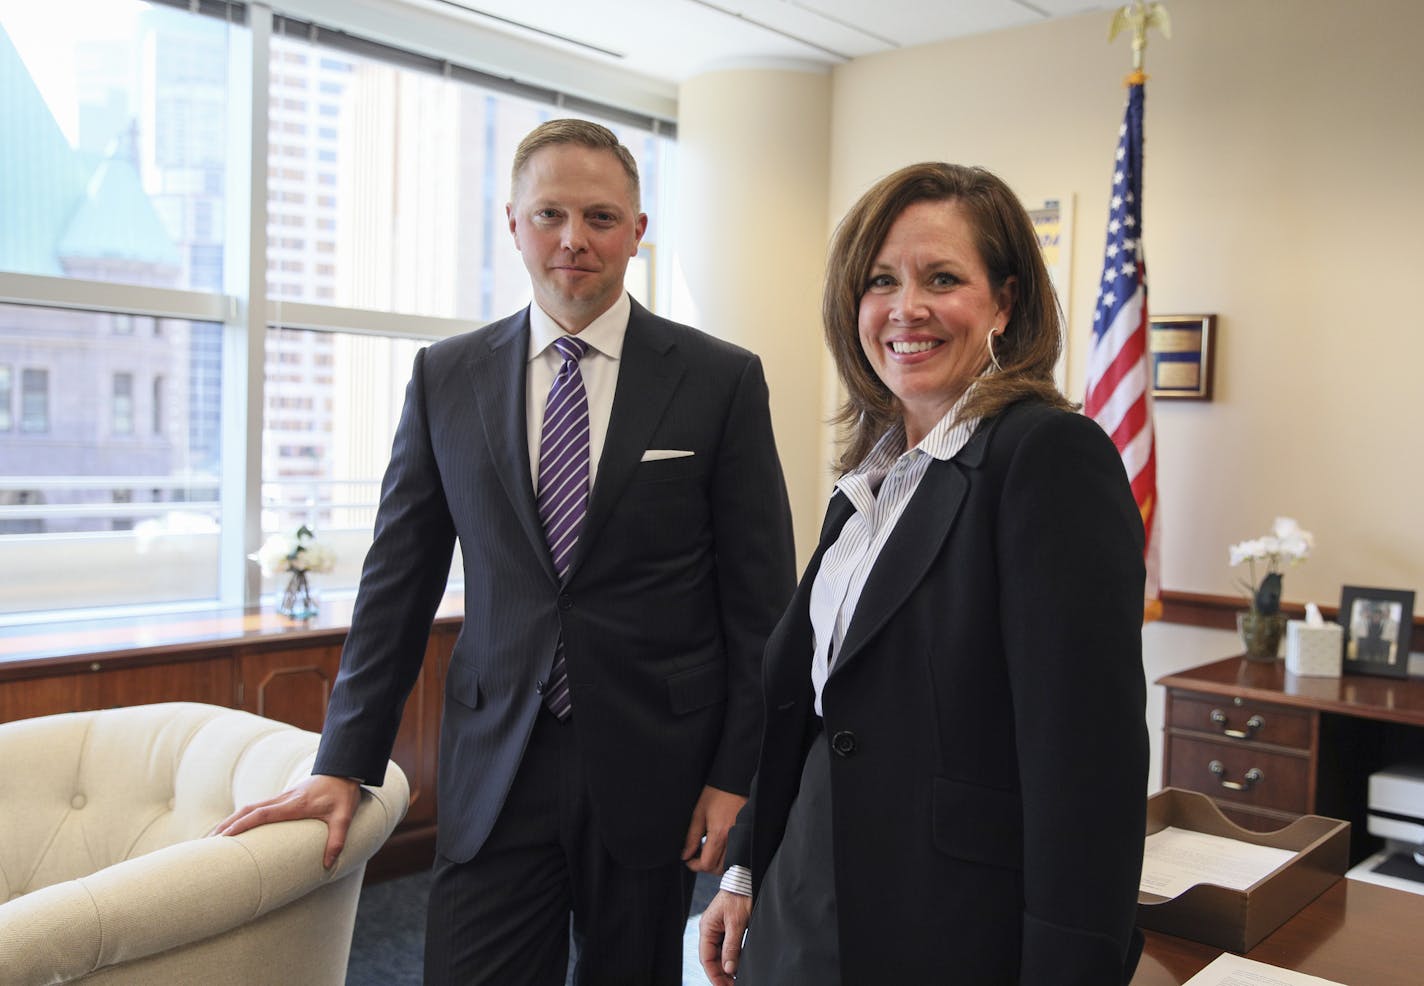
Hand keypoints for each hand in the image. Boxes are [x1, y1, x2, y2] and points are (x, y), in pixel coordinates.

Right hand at [210, 774, 359, 868]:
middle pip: (247, 810)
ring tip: (212, 838)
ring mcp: (281, 798)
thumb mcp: (344, 816)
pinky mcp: (282, 799)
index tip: (223, 837)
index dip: (242, 825)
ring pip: (249, 808)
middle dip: (227, 825)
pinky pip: (256, 807)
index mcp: (294, 804)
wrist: (343, 770)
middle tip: (206, 842)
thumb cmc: (343, 793)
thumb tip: (328, 865)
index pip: (262, 814)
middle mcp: (283, 799)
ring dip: (230, 821)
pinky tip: (234, 827)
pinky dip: (241, 817)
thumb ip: (337, 839)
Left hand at [682, 784, 746, 873]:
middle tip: (696, 856)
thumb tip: (685, 854)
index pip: (707, 864)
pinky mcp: (746, 836)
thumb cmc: (717, 793)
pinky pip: (737, 856)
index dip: (694, 866)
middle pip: (719, 869)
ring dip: (717, 863)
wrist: (735, 782)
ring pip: (729, 865)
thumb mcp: (698, 813)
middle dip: (705, 866)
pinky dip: (727, 858)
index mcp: (719, 834)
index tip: (689, 860)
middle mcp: (732, 839)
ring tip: (708, 851)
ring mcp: (741, 838)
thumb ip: (692, 837)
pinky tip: (720, 848)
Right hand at [698, 889, 751, 984]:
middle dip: (722, 975)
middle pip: (713, 959)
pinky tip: (740, 967)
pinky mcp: (729, 928)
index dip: (714, 976)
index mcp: (707, 928)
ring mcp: (719, 929)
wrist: (747, 879)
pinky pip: (728, 948)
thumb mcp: (737, 922)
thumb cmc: (740, 896)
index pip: (707, 958)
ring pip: (721, 955)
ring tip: (737, 980)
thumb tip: (729, 969)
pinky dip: (733, 959)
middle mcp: (711, 930)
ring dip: (728, 968)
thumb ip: (732, 946)